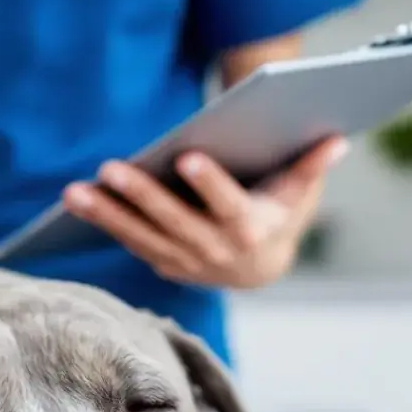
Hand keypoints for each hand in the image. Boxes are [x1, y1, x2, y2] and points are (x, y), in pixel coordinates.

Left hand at [62, 136, 349, 288]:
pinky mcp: (163, 264)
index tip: (188, 157)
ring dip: (107, 214)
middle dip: (141, 195)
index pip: (228, 206)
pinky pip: (129, 242)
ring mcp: (185, 262)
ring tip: (74, 193)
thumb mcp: (299, 195)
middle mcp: (215, 252)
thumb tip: (336, 140)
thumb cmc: (279, 216)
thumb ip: (311, 168)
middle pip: (173, 222)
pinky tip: (77, 203)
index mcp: (250, 232)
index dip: (210, 184)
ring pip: (142, 236)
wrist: (261, 271)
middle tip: (111, 167)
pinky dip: (103, 224)